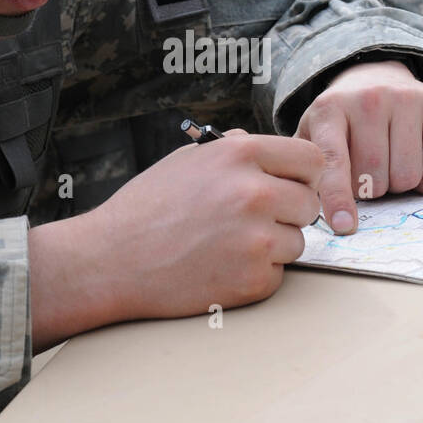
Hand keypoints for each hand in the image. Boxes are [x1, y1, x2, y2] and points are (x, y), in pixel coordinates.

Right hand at [29, 131, 323, 346]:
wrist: (110, 262)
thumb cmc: (145, 209)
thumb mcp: (186, 160)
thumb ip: (232, 149)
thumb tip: (261, 142)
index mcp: (240, 154)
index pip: (312, 158)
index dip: (303, 175)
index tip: (292, 186)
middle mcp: (254, 193)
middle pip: (310, 202)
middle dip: (289, 212)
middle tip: (255, 221)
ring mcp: (256, 239)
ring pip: (297, 241)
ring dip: (273, 246)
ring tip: (229, 245)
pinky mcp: (253, 280)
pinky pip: (278, 275)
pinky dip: (257, 275)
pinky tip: (221, 267)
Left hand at [294, 59, 422, 234]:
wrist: (371, 76)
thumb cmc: (339, 120)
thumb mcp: (312, 134)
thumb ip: (307, 169)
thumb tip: (309, 207)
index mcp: (329, 110)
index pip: (334, 162)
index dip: (339, 198)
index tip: (344, 226)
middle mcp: (367, 99)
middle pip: (374, 177)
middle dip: (369, 192)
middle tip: (365, 175)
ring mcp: (404, 99)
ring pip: (407, 175)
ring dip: (398, 186)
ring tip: (387, 166)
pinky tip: (417, 168)